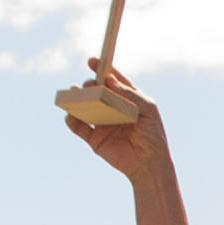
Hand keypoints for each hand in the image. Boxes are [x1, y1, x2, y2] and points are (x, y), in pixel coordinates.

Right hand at [63, 68, 175, 185]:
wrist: (148, 164)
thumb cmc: (153, 135)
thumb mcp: (148, 110)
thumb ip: (131, 94)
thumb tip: (110, 80)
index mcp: (126, 99)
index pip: (112, 80)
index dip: (102, 69)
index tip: (93, 61)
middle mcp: (111, 108)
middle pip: (96, 91)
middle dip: (90, 84)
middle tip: (90, 85)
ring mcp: (101, 123)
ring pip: (84, 106)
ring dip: (76, 98)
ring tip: (74, 93)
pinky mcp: (94, 139)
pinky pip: (78, 127)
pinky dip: (71, 119)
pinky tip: (70, 114)